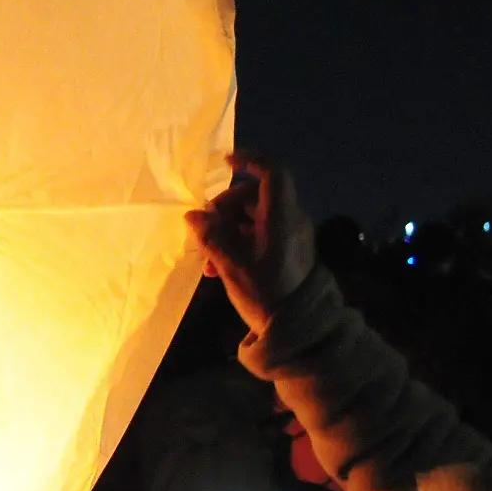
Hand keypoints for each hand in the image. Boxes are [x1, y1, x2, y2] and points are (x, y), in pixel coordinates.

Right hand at [184, 152, 317, 333]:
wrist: (297, 329)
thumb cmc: (265, 294)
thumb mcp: (231, 266)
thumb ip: (211, 237)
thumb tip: (194, 215)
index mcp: (281, 219)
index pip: (273, 173)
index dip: (250, 161)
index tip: (225, 162)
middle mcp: (290, 221)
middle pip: (255, 194)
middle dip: (224, 206)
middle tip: (204, 226)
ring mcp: (290, 237)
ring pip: (253, 216)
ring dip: (226, 227)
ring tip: (207, 255)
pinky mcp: (287, 252)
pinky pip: (259, 233)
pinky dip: (237, 240)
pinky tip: (217, 265)